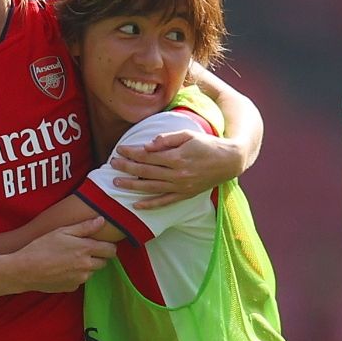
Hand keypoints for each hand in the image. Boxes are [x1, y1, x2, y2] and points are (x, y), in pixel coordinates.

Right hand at [16, 217, 116, 291]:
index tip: (101, 244)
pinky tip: (61, 269)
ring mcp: (80, 279)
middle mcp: (87, 266)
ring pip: (91, 272)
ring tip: (68, 260)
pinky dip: (74, 275)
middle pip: (104, 263)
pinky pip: (79, 281)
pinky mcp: (72, 288)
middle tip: (82, 251)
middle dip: (97, 257)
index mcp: (86, 249)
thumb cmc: (41, 247)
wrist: (25, 270)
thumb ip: (84, 227)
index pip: (111, 250)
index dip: (108, 247)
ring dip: (86, 267)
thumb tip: (102, 220)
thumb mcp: (61, 231)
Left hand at [111, 128, 243, 209]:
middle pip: (146, 171)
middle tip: (112, 164)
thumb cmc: (208, 144)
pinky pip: (164, 202)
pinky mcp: (185, 195)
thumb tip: (147, 145)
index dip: (131, 152)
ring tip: (116, 183)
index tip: (119, 149)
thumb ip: (167, 139)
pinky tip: (136, 205)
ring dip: (132, 186)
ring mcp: (180, 187)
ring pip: (151, 187)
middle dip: (127, 167)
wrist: (229, 161)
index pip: (147, 155)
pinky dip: (150, 205)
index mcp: (177, 157)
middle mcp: (177, 174)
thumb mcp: (189, 135)